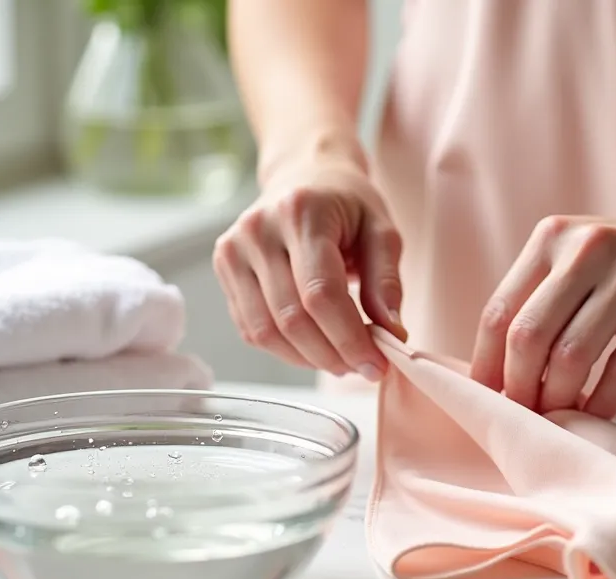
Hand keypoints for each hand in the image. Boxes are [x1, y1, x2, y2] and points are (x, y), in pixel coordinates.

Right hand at [213, 153, 405, 380]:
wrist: (303, 173)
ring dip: (308, 359)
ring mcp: (233, 249)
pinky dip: (285, 350)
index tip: (377, 364)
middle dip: (332, 354)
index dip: (349, 338)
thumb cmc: (347, 203)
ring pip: (266, 331)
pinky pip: (250, 328)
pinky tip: (313, 348)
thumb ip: (388, 281)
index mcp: (301, 212)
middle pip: (291, 318)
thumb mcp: (382, 229)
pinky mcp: (224, 268)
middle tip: (363, 368)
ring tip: (341, 360)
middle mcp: (258, 229)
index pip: (321, 293)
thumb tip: (391, 335)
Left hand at [469, 198, 615, 417]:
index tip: (485, 401)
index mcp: (554, 237)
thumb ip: (545, 299)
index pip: (500, 310)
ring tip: (558, 420)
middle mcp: (589, 248)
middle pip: (529, 335)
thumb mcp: (587, 262)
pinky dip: (605, 400)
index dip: (486, 365)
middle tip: (523, 418)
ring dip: (559, 399)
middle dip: (518, 387)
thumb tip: (498, 370)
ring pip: (574, 354)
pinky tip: (597, 416)